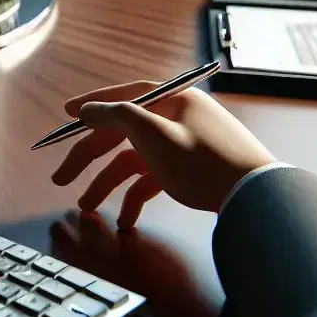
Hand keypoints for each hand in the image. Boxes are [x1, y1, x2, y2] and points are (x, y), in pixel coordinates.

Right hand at [49, 80, 276, 227]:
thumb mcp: (153, 135)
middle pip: (123, 134)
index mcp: (173, 100)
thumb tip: (88, 110)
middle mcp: (178, 118)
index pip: (123, 96)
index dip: (91, 105)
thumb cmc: (205, 162)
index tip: (64, 115)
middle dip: (89, 158)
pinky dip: (137, 197)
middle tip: (60, 178)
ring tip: (86, 207)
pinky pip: (155, 179)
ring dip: (109, 184)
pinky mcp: (192, 171)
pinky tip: (126, 220)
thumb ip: (116, 116)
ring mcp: (185, 146)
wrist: (256, 197)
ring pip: (135, 161)